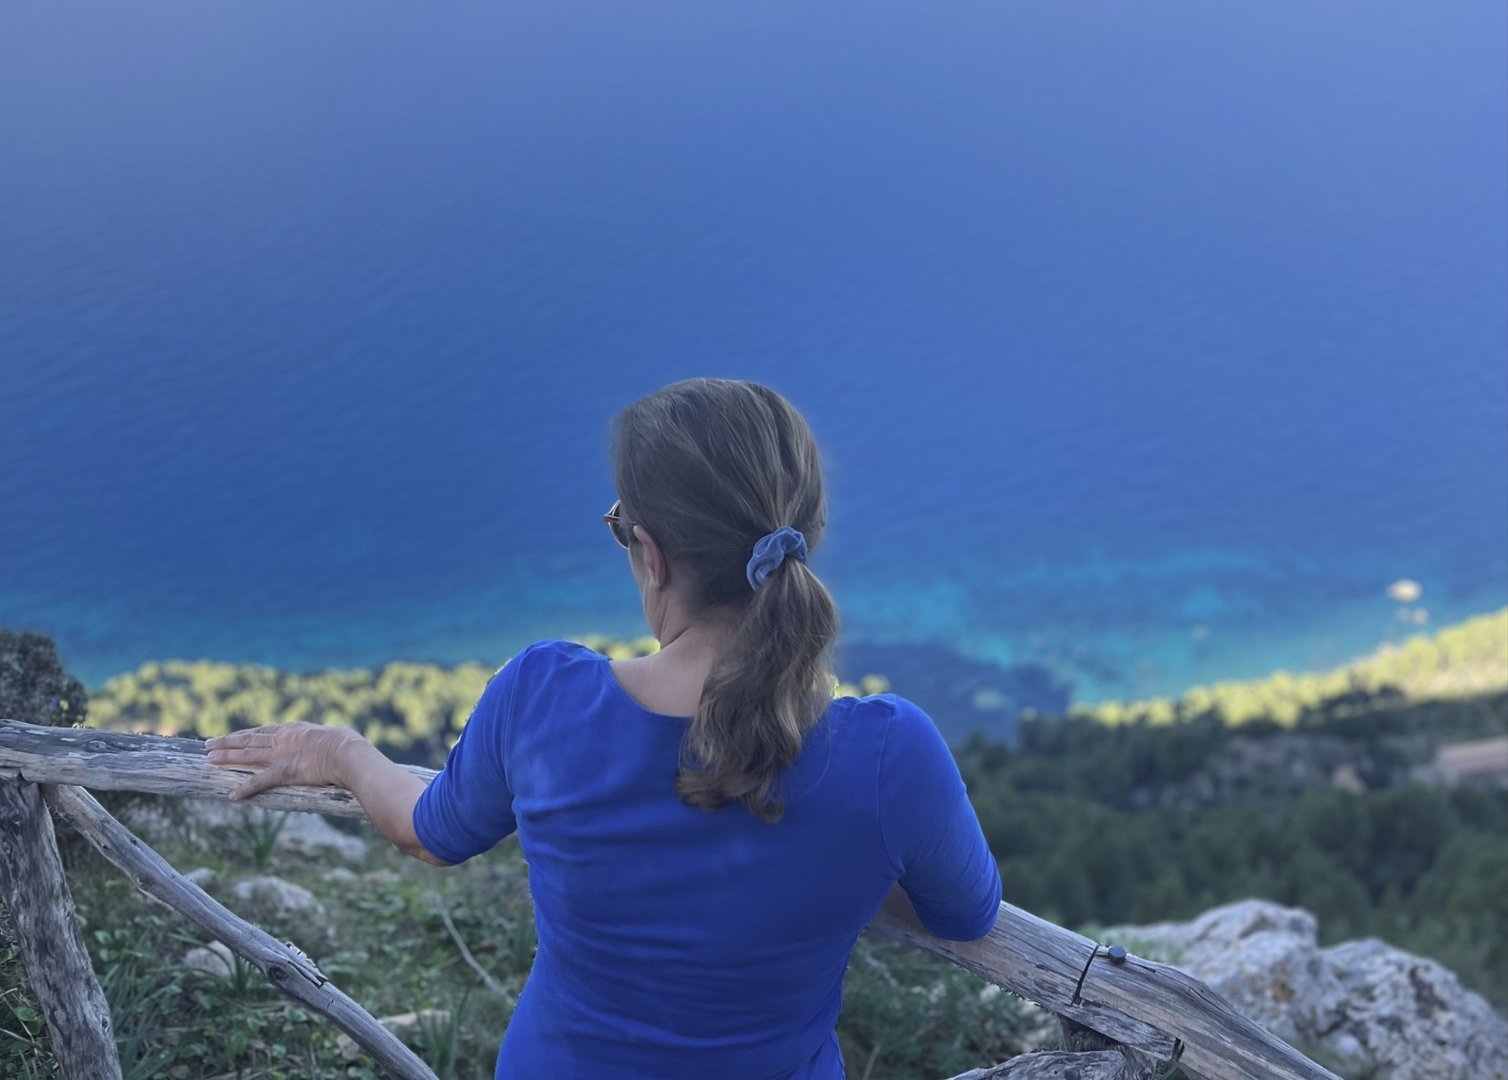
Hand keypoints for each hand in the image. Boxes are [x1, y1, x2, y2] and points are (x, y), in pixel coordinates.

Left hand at [205, 722, 365, 800]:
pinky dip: (245, 789)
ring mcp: (281, 756)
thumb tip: (333, 738)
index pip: (263, 731)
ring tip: (209, 759)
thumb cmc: (347, 743)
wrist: (347, 752)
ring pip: (246, 756)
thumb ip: (323, 737)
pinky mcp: (284, 772)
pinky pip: (260, 782)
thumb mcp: (332, 734)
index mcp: (293, 729)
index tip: (231, 736)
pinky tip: (232, 795)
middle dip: (226, 742)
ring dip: (226, 758)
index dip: (244, 734)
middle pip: (248, 740)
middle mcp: (282, 740)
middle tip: (208, 744)